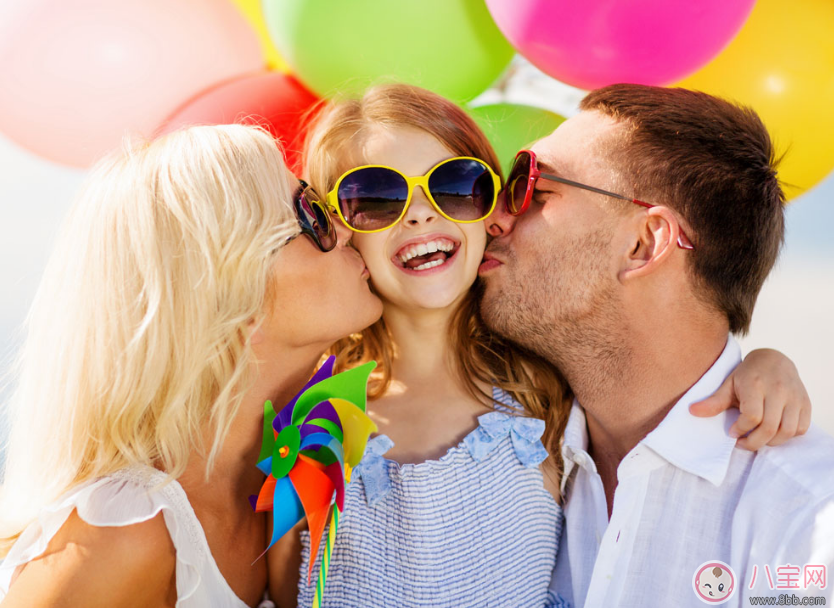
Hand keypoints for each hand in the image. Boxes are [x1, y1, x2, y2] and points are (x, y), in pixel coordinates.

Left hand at [689, 348, 810, 450]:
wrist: (774, 359)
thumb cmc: (748, 375)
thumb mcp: (728, 384)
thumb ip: (714, 401)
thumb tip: (692, 412)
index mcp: (756, 384)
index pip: (752, 416)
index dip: (741, 429)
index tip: (732, 432)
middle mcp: (779, 390)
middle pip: (770, 428)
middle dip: (754, 442)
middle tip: (742, 442)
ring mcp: (795, 397)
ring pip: (788, 431)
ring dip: (771, 442)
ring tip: (757, 438)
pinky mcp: (806, 403)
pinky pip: (801, 428)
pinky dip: (788, 436)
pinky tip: (774, 432)